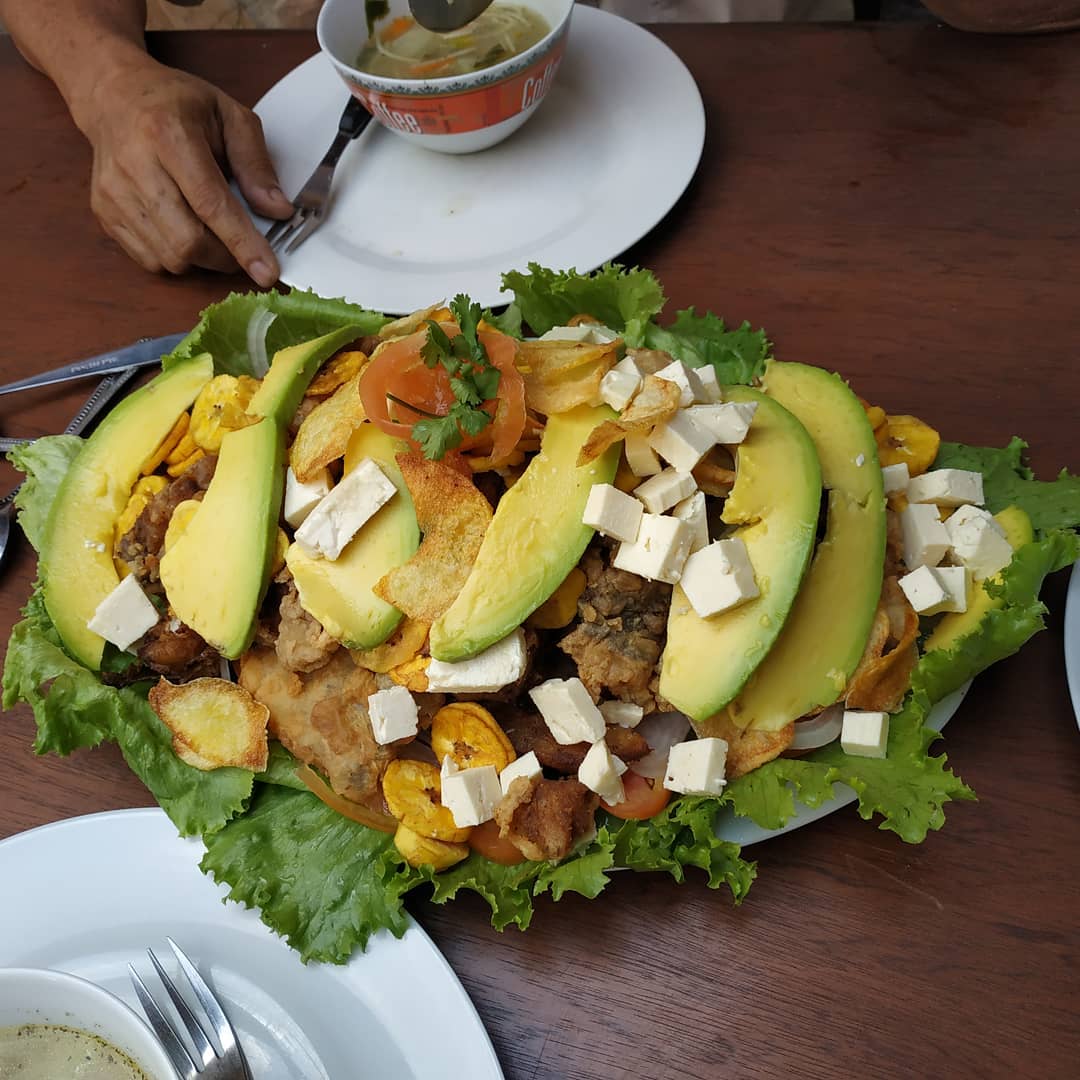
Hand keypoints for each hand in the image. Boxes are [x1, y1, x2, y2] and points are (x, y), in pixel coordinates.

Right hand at [72, 53, 292, 285]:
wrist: (114, 95)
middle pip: (187, 241)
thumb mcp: (230, 116)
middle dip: (226, 257)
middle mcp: (135, 165)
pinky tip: (184, 229)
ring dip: (203, 259)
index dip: (242, 243)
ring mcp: (114, 192)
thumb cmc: (177, 104)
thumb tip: (278, 211)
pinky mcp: (104, 212)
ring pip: (170, 257)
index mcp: (168, 133)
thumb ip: (256, 164)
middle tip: (243, 246)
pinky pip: (150, 259)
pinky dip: (177, 257)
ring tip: (213, 232)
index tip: (267, 272)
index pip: (210, 204)